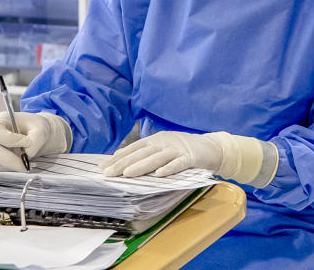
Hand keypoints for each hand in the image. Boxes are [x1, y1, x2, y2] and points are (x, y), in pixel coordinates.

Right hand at [0, 111, 70, 171]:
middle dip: (10, 160)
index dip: (10, 139)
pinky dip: (11, 169)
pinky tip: (23, 165)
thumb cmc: (35, 128)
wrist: (35, 135)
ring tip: (29, 163)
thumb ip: (36, 138)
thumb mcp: (41, 128)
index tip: (28, 142)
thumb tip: (27, 154)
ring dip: (11, 166)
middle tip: (27, 164)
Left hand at [101, 130, 278, 186]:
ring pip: (156, 158)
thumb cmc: (183, 150)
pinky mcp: (190, 158)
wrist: (211, 146)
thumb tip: (122, 160)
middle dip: (123, 163)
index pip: (133, 148)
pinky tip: (159, 174)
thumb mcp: (163, 148)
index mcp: (155, 139)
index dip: (118, 158)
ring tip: (127, 174)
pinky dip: (168, 169)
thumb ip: (146, 153)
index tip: (103, 167)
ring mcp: (177, 149)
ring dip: (141, 166)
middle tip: (108, 173)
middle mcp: (164, 142)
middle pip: (141, 153)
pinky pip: (178, 164)